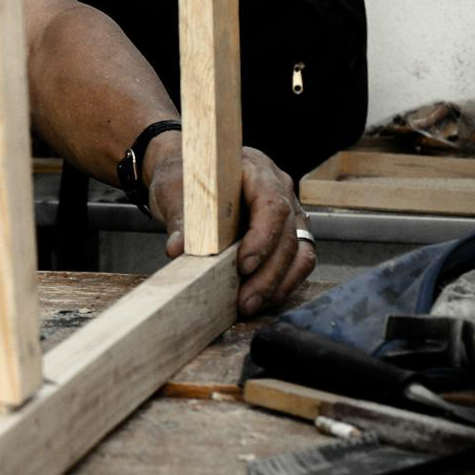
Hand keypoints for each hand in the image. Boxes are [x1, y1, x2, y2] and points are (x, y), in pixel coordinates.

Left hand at [146, 138, 314, 317]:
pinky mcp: (286, 232)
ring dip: (278, 284)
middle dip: (269, 273)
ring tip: (251, 305)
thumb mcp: (176, 190)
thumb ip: (181, 219)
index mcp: (256, 170)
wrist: (186, 173)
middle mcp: (279, 188)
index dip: (262, 238)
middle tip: (246, 300)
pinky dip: (282, 283)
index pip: (272, 205)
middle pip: (288, 235)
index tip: (243, 265)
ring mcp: (287, 211)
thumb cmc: (184, 175)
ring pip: (298, 252)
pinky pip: (296, 261)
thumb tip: (178, 248)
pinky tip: (261, 298)